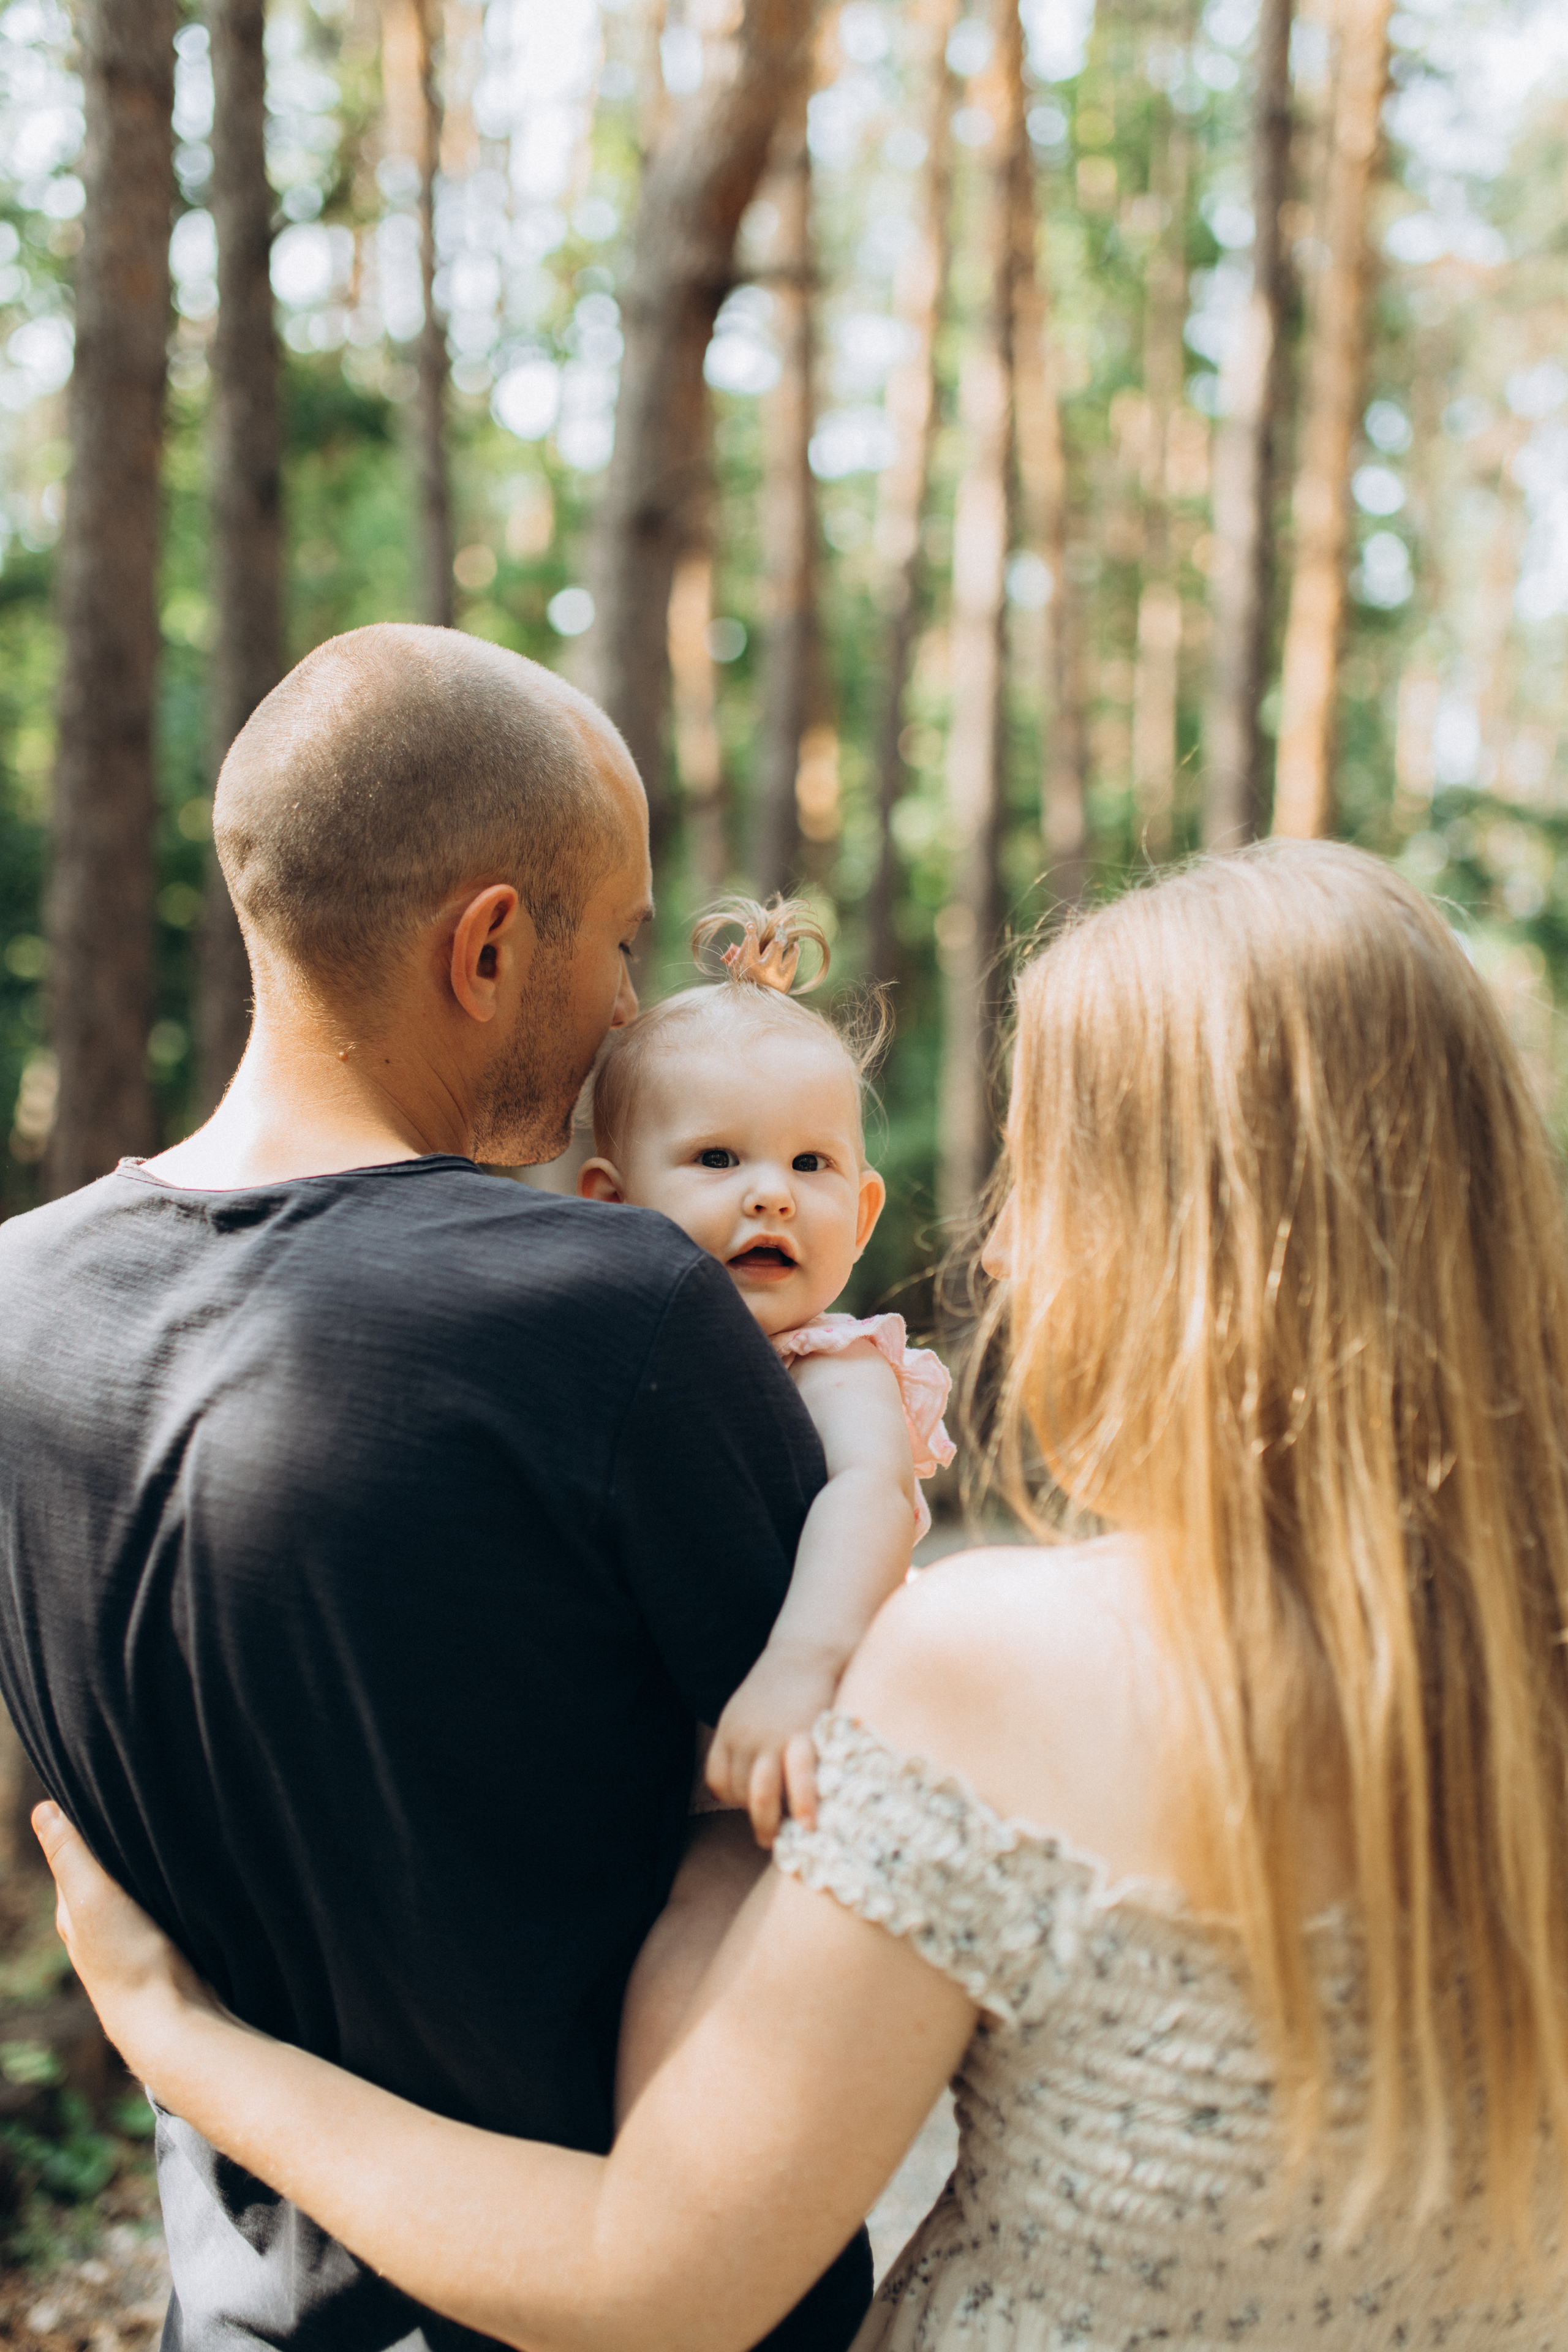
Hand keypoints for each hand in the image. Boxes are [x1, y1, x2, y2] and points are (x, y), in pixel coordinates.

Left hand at [32, 1802, 218, 2082]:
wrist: (169, 2019)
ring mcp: (131, 1941)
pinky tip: (185, 1881)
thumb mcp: (90, 1896)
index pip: (74, 1855)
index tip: (109, 1793)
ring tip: (168, 1839)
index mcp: (73, 1912)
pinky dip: (167, 1888)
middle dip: (118, 1846)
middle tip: (145, 1810)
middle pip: (105, 1873)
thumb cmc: (125, 1958)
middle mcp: (97, 1927)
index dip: (88, 1826)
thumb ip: (69, 1853)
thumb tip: (42, 1808)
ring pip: (135, 1890)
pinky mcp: (165, 1949)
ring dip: (145, 1868)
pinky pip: (162, 1906)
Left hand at [704, 1646, 835, 1845]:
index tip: (753, 1804)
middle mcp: (743, 1738)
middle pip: (739, 1792)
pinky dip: (802, 1804)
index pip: (719, 1780)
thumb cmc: (783, 1686)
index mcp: (728, 1731)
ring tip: (781, 1842)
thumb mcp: (748, 1710)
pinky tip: (809, 1825)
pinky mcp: (802, 1736)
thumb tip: (754, 1780)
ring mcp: (771, 1739)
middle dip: (754, 1816)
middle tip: (769, 1835)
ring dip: (769, 1823)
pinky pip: (798, 1779)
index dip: (733, 1799)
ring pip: (759, 1794)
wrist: (807, 1652)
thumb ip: (746, 1742)